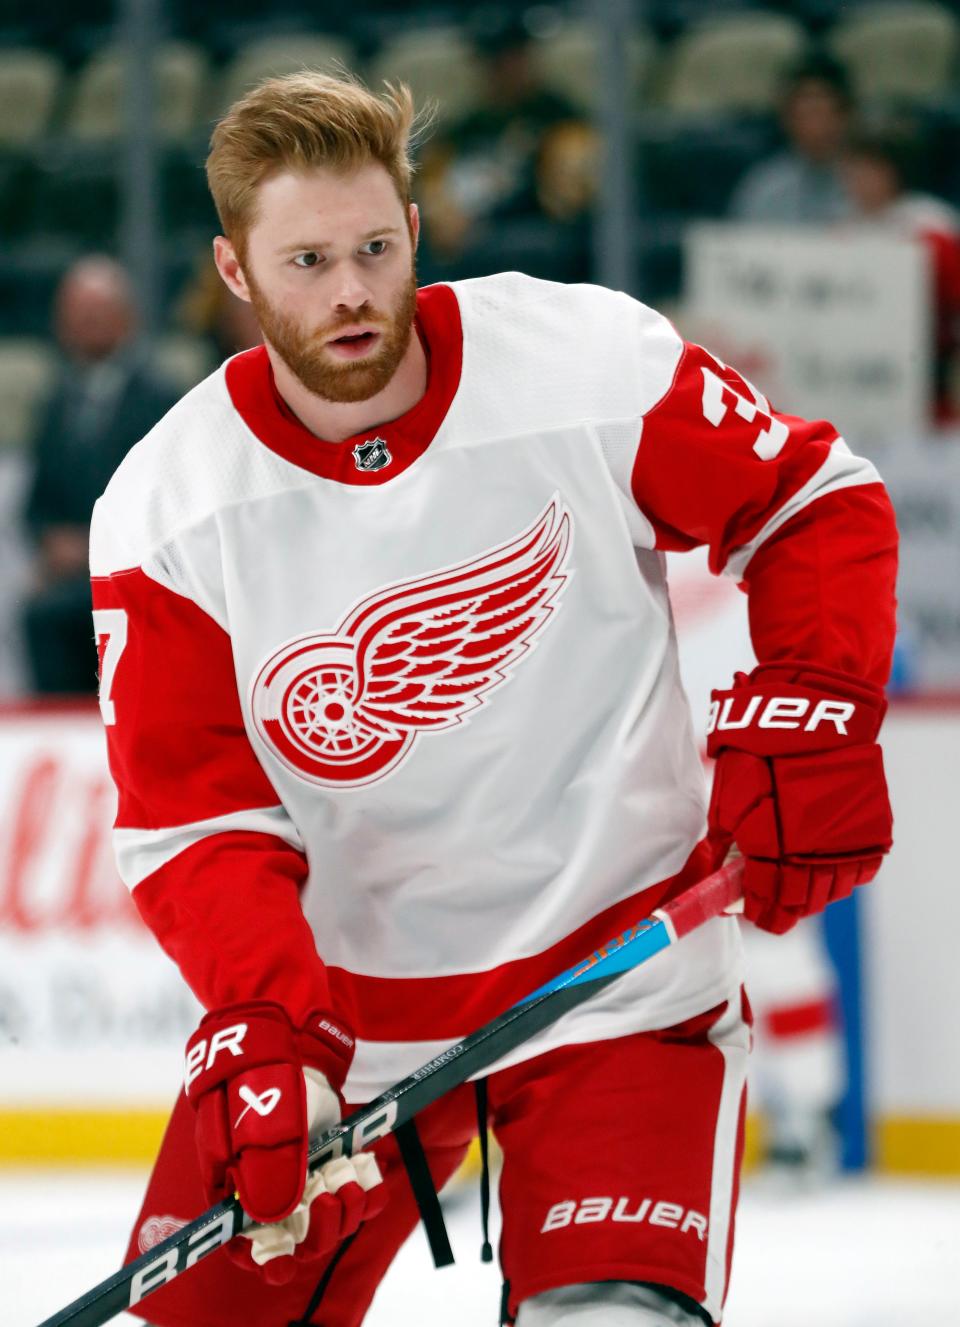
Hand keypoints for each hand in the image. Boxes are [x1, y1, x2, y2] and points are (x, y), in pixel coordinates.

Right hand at [184, 1002, 385, 1280]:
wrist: (284, 1024)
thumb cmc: (255, 1070)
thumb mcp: (253, 1116)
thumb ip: (263, 1167)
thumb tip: (276, 1221)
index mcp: (235, 1186)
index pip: (246, 1245)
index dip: (264, 1259)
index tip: (284, 1261)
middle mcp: (269, 1184)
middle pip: (295, 1236)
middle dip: (316, 1230)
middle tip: (329, 1200)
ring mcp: (301, 1169)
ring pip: (326, 1216)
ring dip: (343, 1211)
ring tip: (349, 1184)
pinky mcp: (330, 1152)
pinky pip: (351, 1187)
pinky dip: (364, 1190)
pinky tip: (370, 1179)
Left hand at [706, 662, 892, 933]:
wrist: (814, 715)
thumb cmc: (761, 752)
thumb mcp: (728, 797)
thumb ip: (725, 842)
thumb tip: (718, 872)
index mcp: (773, 852)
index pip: (766, 905)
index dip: (754, 911)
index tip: (747, 908)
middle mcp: (814, 857)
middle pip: (801, 905)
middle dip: (781, 905)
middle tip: (769, 895)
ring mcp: (848, 846)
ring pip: (832, 891)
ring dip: (812, 890)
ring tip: (796, 875)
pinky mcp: (871, 832)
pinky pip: (859, 869)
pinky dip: (842, 872)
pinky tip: (825, 860)